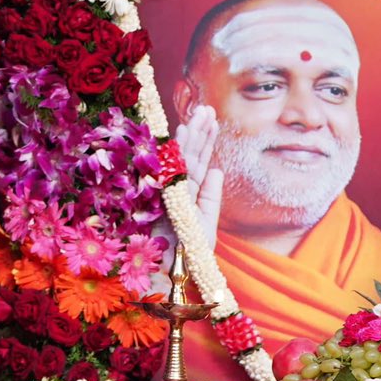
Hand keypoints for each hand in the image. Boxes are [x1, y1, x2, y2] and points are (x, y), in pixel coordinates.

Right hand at [172, 105, 221, 248]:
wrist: (176, 273)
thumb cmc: (191, 252)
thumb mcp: (207, 223)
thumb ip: (211, 196)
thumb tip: (216, 168)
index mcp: (190, 193)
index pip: (199, 161)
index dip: (206, 140)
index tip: (213, 120)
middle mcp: (179, 188)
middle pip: (191, 154)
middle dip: (199, 130)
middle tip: (207, 108)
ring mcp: (170, 190)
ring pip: (182, 158)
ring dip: (191, 135)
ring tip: (200, 114)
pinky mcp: (163, 196)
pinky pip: (171, 170)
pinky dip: (176, 152)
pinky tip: (182, 135)